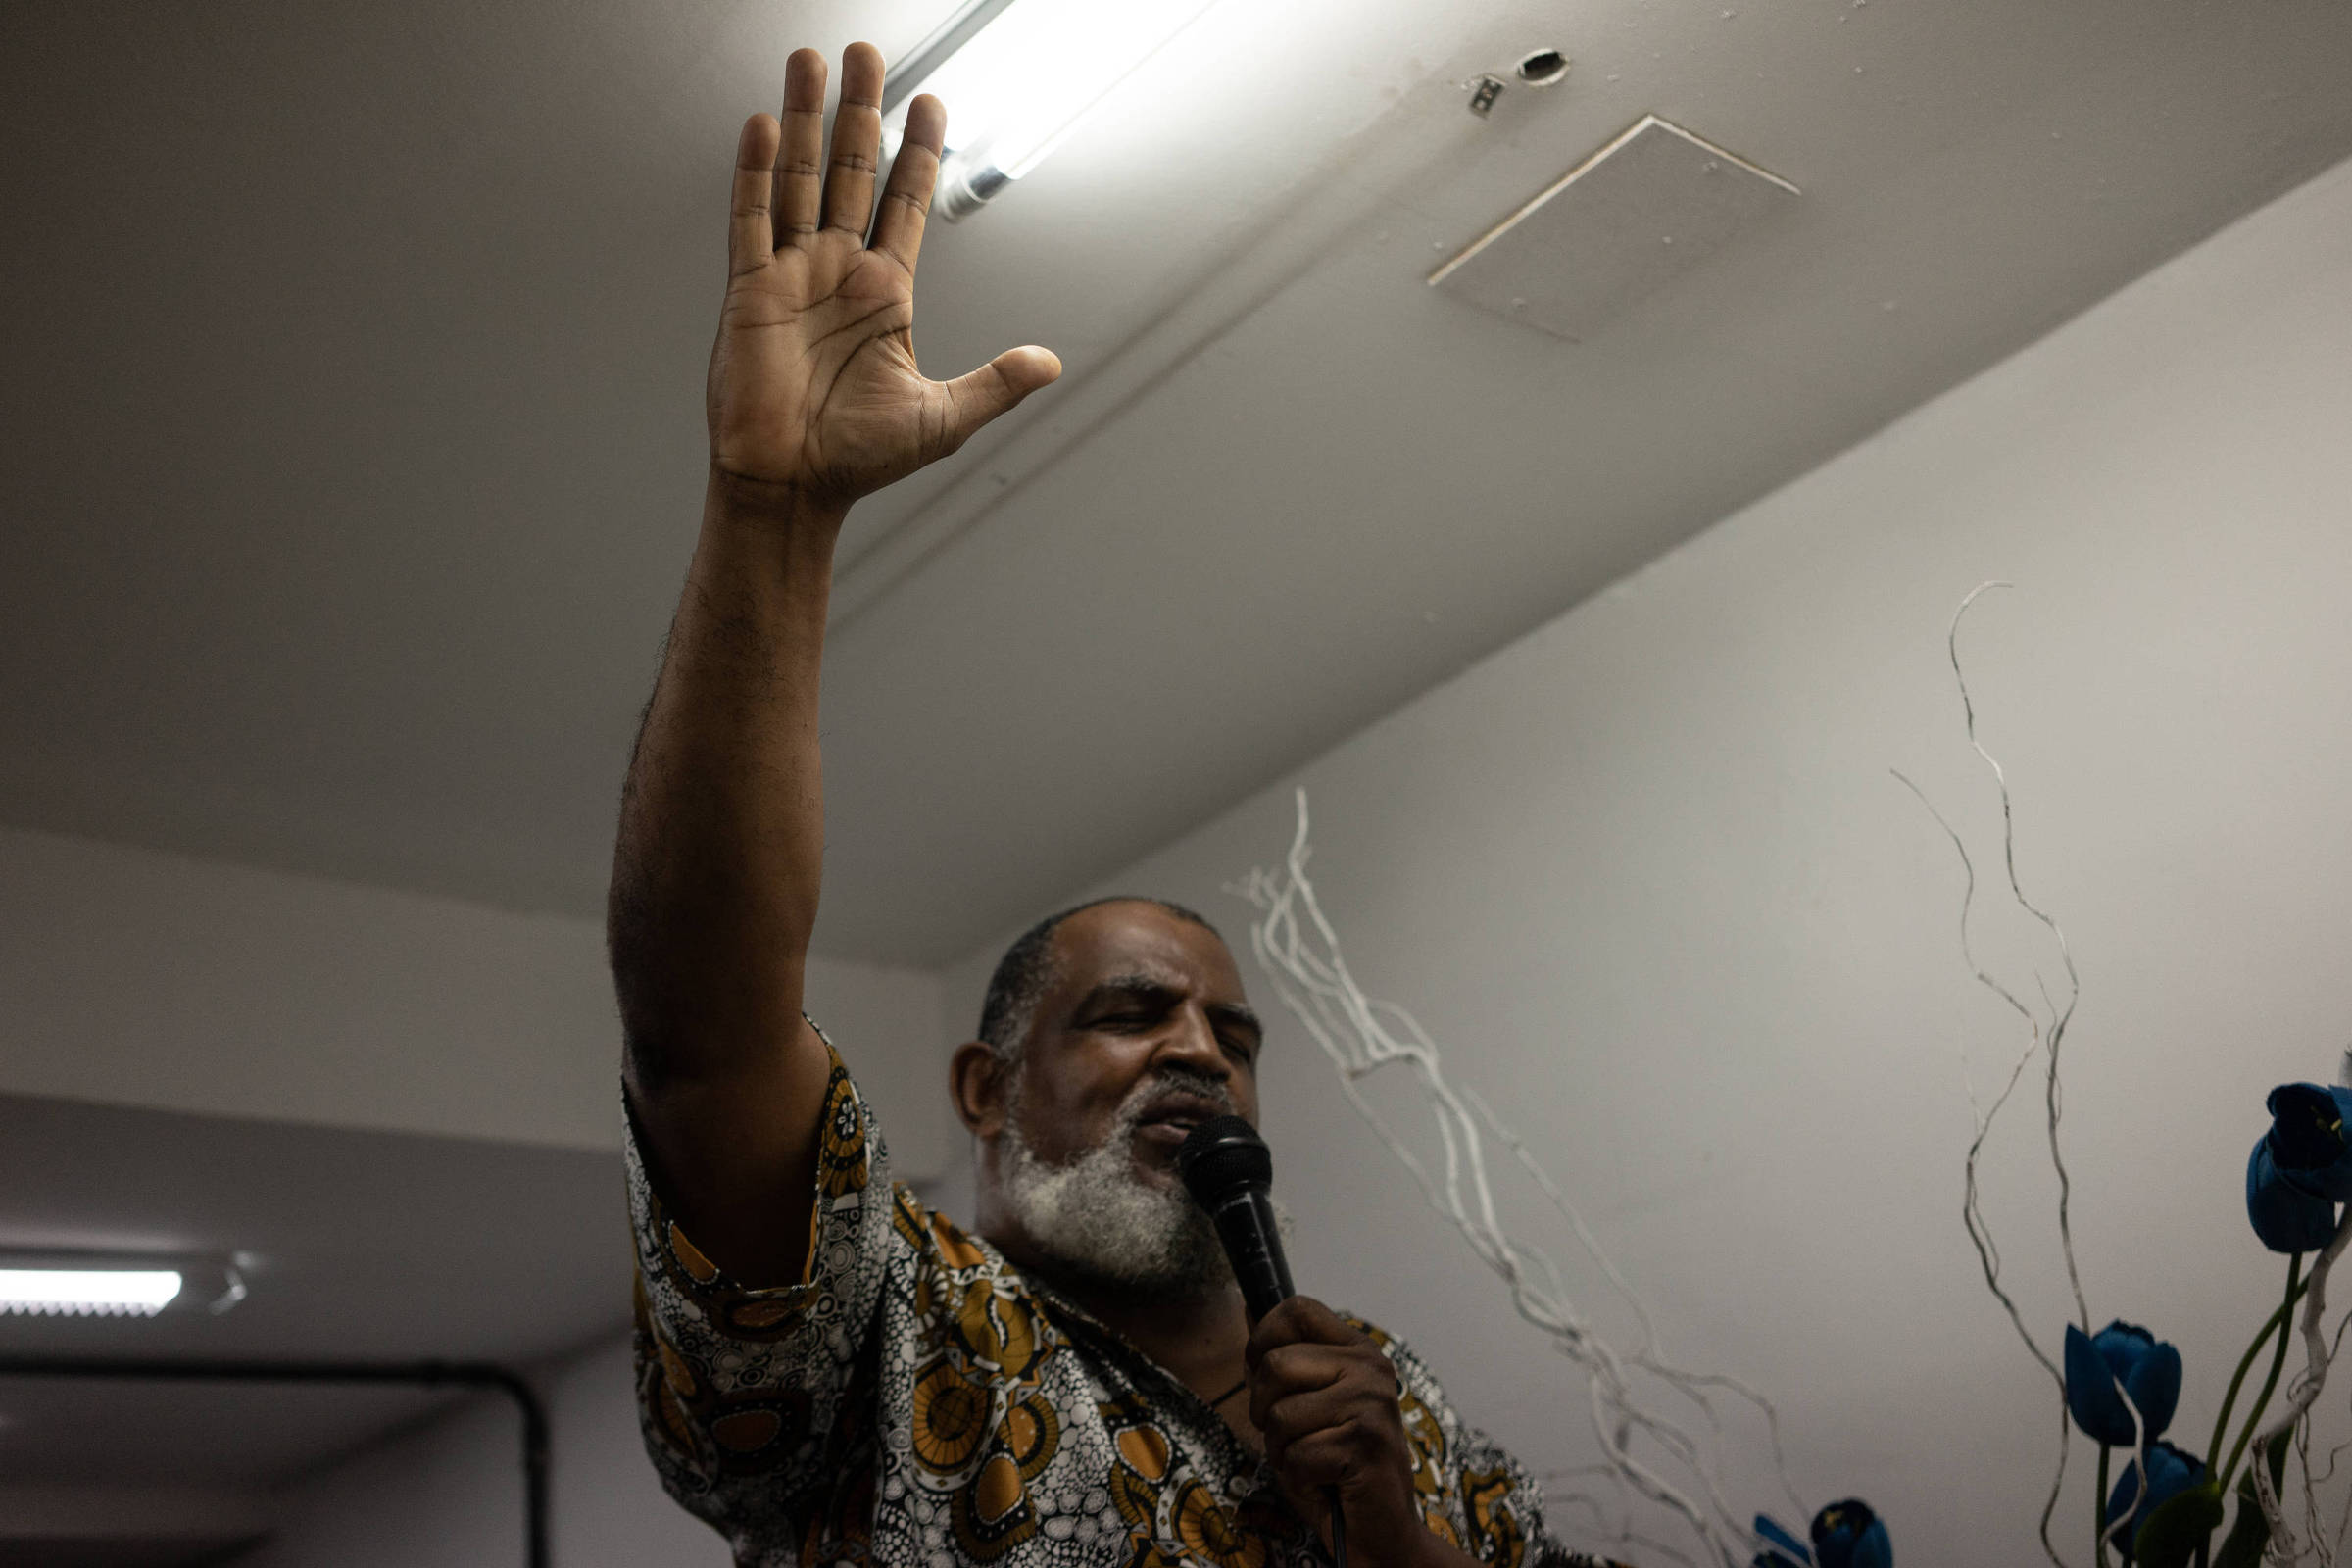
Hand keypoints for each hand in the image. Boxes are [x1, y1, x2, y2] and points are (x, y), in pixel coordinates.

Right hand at [707, 44, 1061, 510]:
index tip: (932, 103)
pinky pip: (751, 220)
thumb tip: (1050, 363)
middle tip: (866, 53)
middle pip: (848, 172)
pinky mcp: (748, 292)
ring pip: (798, 179)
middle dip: (859, 111)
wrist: (793, 488)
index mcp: (884, 294)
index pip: (906, 204)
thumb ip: (995, 383)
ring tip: (811, 61)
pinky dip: (755, 172)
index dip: (918, 153)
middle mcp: (836, 273)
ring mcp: (791, 276)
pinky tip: (763, 124)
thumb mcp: (944, 419)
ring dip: (803, 119)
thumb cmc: (858, 460)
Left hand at [1247, 1297, 1438, 1567]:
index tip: (1264, 1376)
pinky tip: (1326, 1481)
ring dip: (1282, 1450)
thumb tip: (1247, 1306)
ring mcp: (1371, 1404)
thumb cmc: (1336, 1466)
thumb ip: (1285, 1358)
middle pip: (1275, 1364)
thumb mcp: (1307, 1402)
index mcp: (1357, 1350)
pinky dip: (1299, 1477)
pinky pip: (1296, 1454)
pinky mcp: (1366, 1443)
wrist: (1382, 1529)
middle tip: (1294, 1436)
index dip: (1263, 1339)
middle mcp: (1370, 1368)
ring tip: (1314, 1461)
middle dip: (1264, 1410)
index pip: (1297, 1309)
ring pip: (1280, 1415)